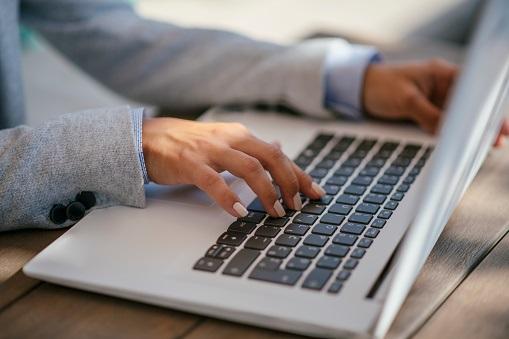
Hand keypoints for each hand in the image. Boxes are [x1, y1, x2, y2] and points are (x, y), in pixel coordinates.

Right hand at [142, 118, 324, 217]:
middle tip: (297, 206)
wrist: (150, 137)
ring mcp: (211, 150)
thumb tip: (279, 146)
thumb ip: (252, 147)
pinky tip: (240, 212)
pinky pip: (214, 182)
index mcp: (241, 135)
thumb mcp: (226, 140)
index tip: (316, 193)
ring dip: (268, 193)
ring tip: (276, 212)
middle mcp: (230, 139)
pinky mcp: (190, 163)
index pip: (278, 154)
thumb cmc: (190, 143)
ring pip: (250, 168)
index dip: (300, 174)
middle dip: (289, 183)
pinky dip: (230, 198)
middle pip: (272, 157)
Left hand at [362, 59, 508, 144]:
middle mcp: (442, 86)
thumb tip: (448, 131)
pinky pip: (443, 124)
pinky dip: (450, 133)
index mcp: (442, 74)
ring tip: (483, 145)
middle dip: (482, 122)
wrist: (358, 90)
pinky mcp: (426, 112)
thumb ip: (429, 115)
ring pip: (457, 117)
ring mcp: (435, 100)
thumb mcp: (406, 100)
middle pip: (469, 105)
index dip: (486, 106)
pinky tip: (459, 144)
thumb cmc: (380, 85)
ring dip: (467, 130)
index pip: (473, 88)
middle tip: (497, 139)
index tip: (496, 122)